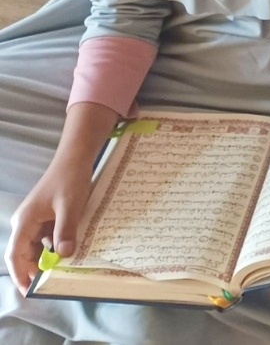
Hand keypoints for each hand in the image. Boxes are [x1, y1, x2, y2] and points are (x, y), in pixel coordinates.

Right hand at [7, 159, 92, 294]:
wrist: (75, 158)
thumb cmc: (69, 179)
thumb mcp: (70, 206)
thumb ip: (65, 230)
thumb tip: (63, 255)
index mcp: (24, 222)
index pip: (15, 255)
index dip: (20, 274)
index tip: (29, 291)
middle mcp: (25, 224)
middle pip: (24, 254)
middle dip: (34, 271)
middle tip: (50, 287)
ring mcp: (35, 221)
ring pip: (36, 247)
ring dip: (46, 260)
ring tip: (60, 274)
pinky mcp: (46, 218)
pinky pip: (46, 238)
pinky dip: (54, 248)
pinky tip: (68, 254)